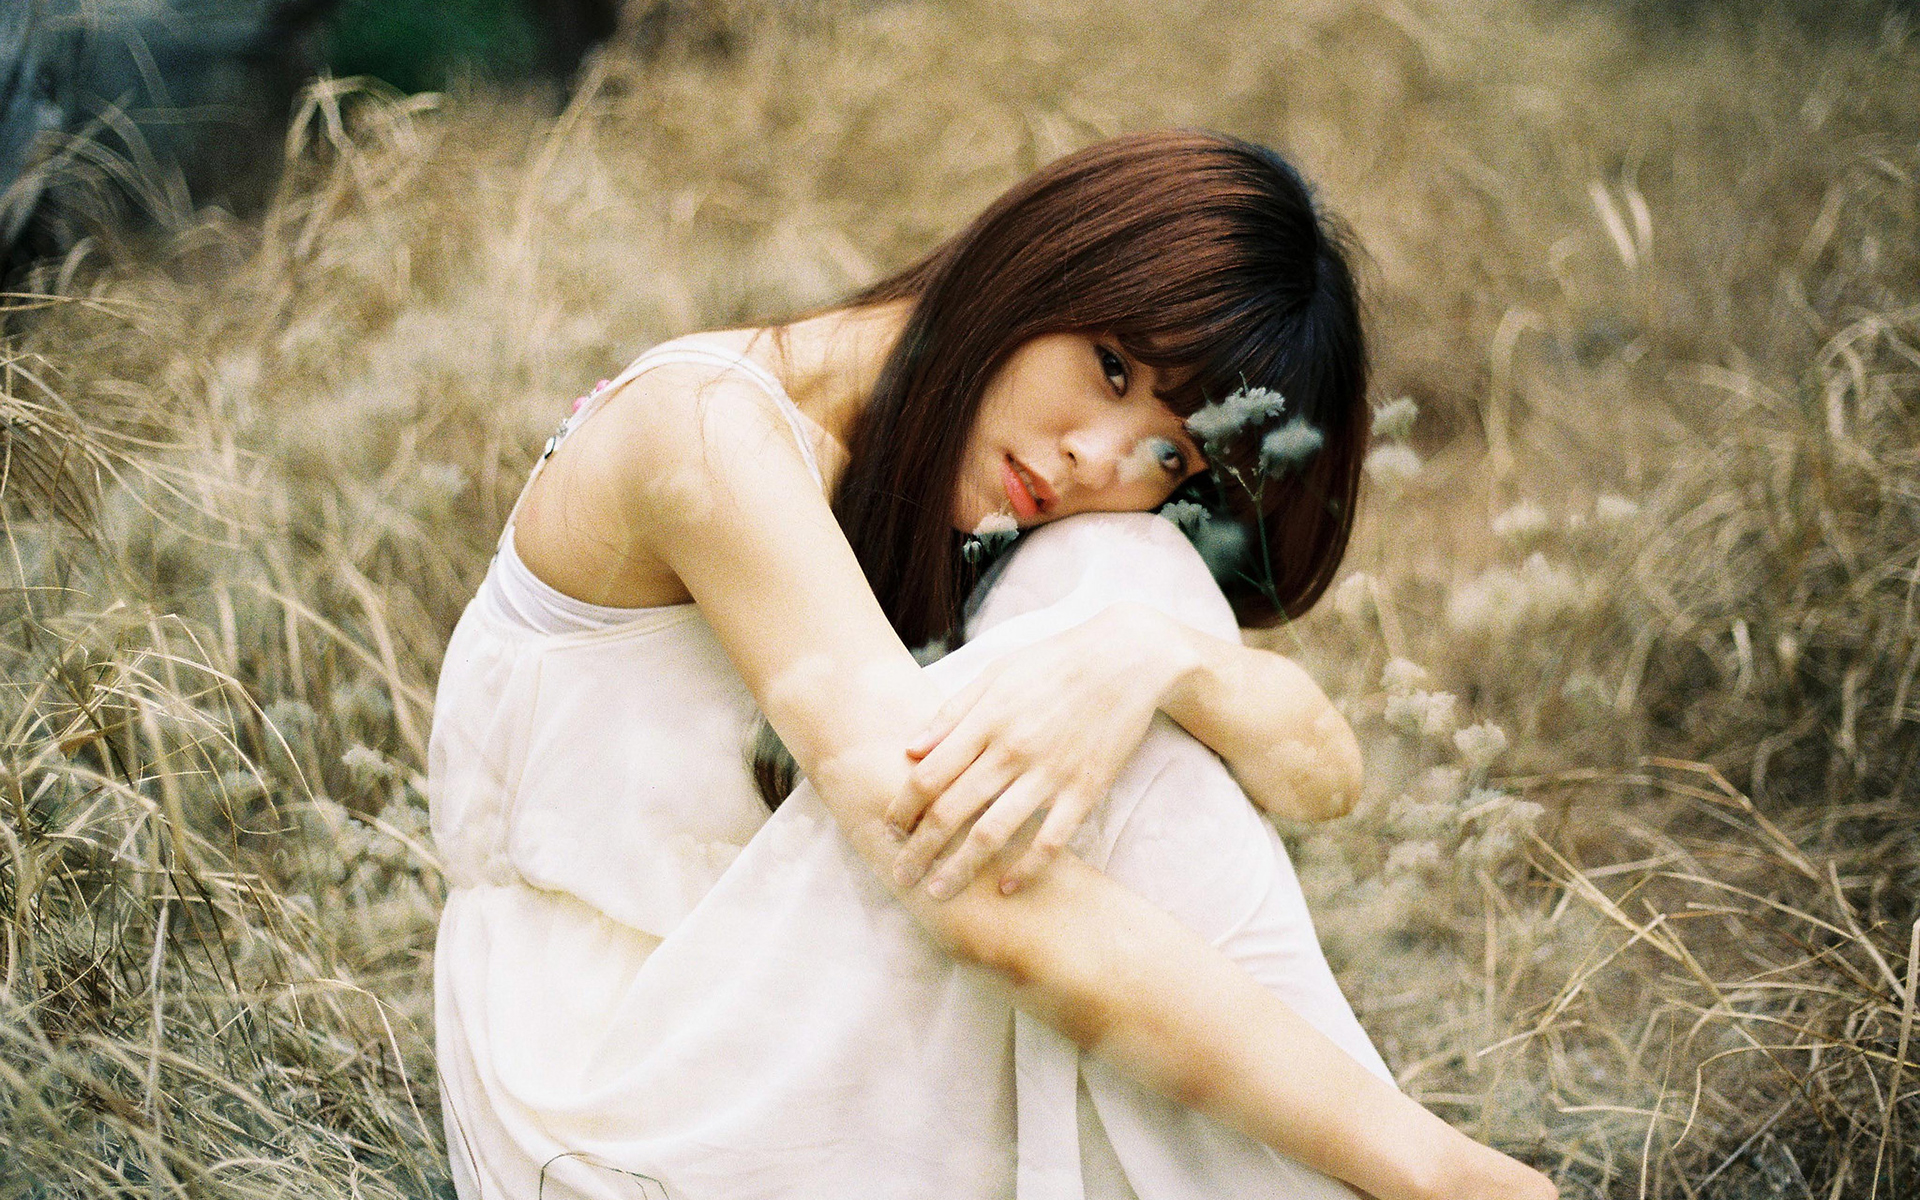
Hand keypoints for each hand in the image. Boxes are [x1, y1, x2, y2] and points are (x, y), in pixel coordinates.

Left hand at [885, 603, 1188, 898]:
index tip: (889, 829)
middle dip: (919, 848)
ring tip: (937, 892)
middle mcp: (1012, 750)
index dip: (903, 807)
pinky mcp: (1085, 790)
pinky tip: (1006, 886)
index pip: (929, 775)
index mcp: (986, 720)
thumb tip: (910, 750)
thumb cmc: (1054, 663)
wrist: (1126, 658)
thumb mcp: (996, 674)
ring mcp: (1050, 773)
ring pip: (993, 832)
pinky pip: (1051, 840)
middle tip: (900, 875)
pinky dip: (1027, 867)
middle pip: (951, 810)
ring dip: (959, 867)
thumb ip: (952, 714)